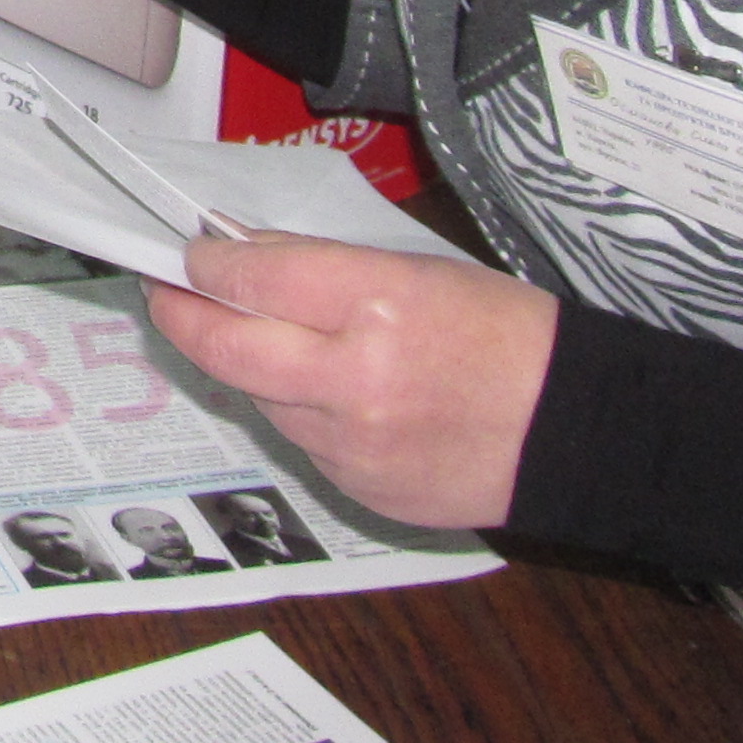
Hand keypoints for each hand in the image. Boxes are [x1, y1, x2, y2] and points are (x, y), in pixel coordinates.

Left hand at [144, 234, 560, 529]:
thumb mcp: (420, 268)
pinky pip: (304, 443)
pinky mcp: (360, 490)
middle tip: (165, 296)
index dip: (206, 263)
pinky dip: (303, 415)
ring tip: (278, 344)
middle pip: (225, 346)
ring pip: (260, 399)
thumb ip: (322, 264)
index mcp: (376, 304)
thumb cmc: (508, 336)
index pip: (251, 276)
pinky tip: (339, 398)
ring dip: (253, 368)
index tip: (190, 255)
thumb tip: (242, 252)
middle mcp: (353, 379)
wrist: (577, 431)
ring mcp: (353, 444)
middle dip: (181, 315)